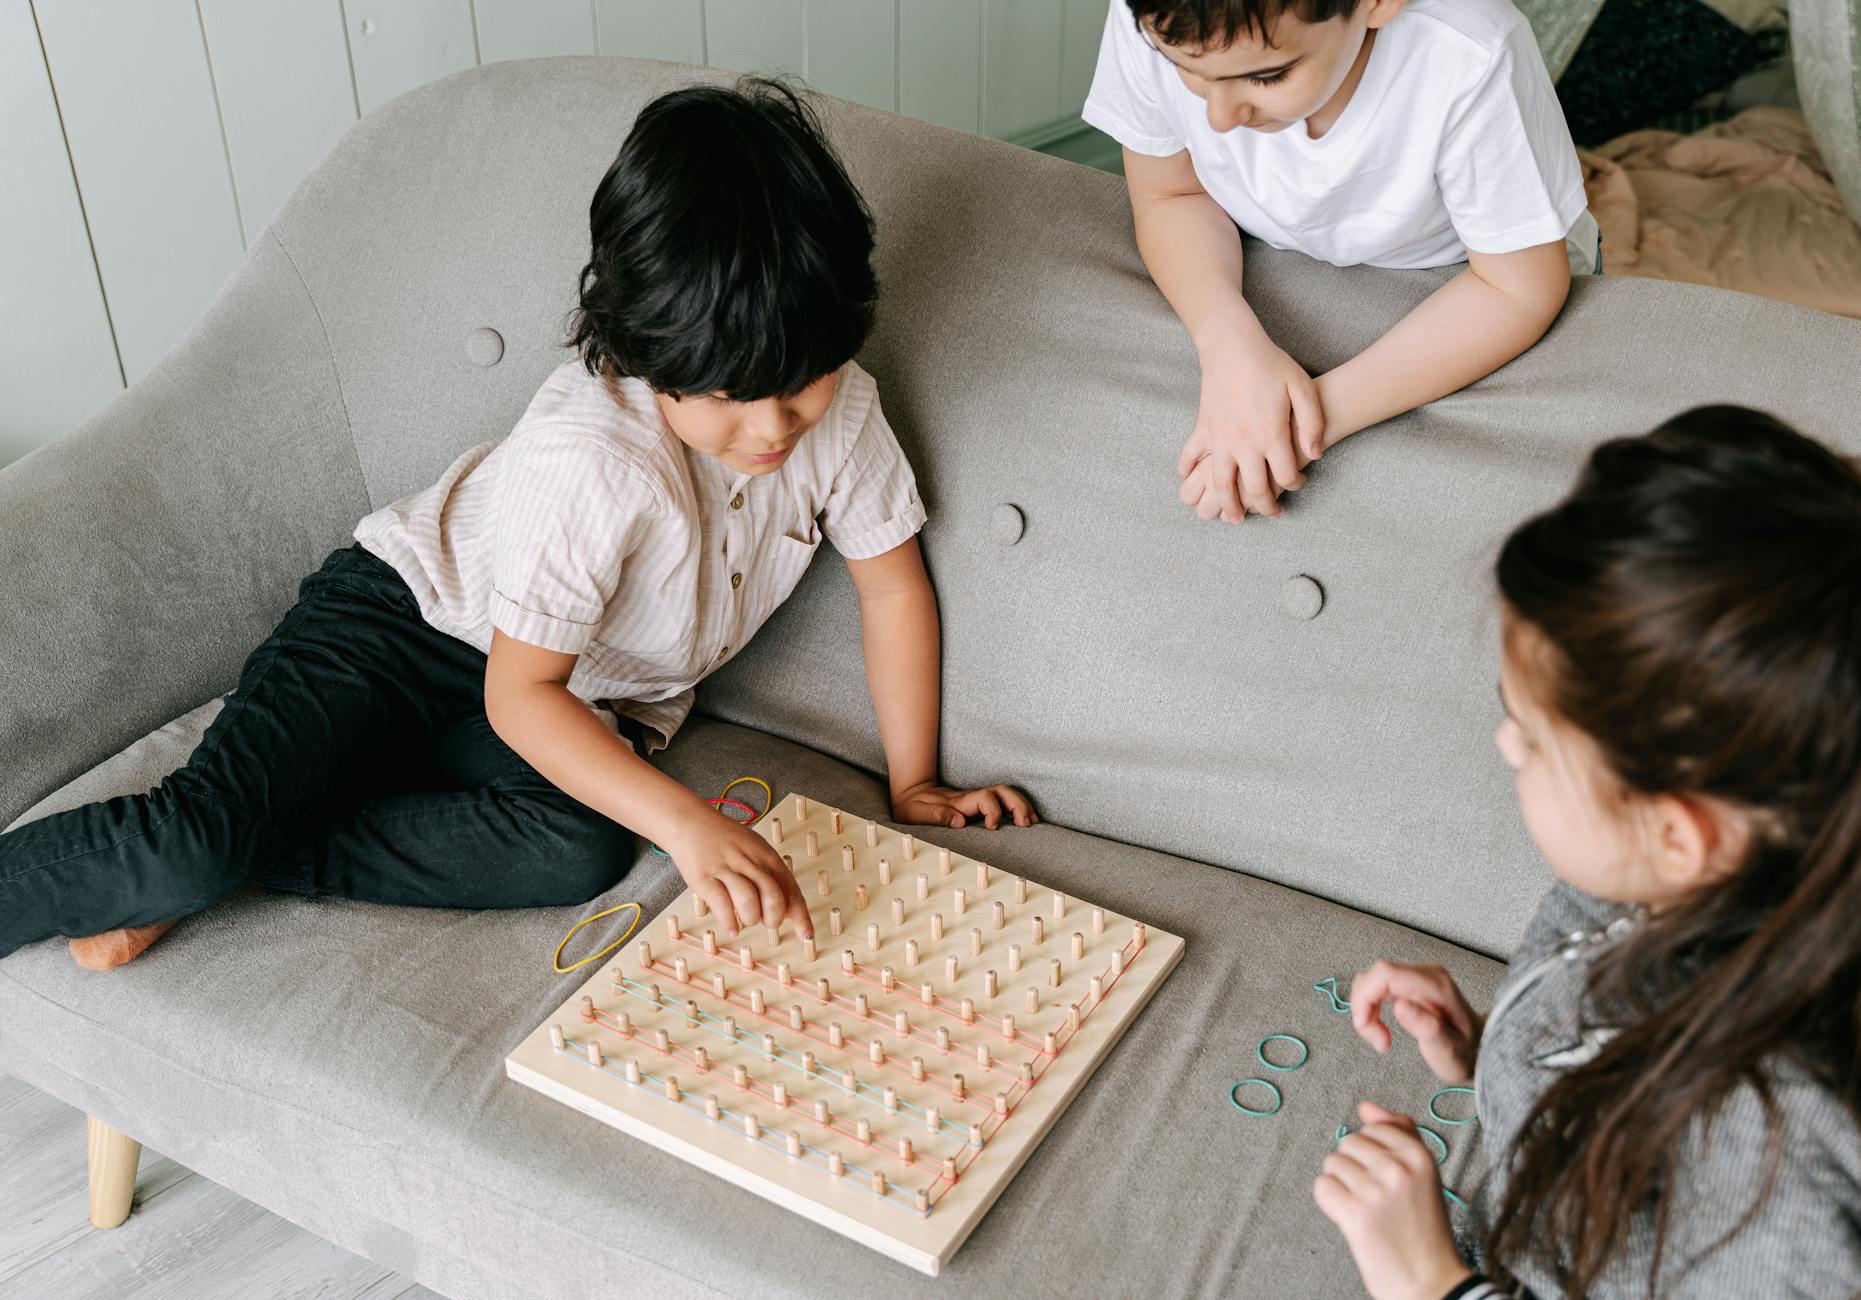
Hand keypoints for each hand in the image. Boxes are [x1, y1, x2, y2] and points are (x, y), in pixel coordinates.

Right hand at [662, 809, 812, 939]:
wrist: (691, 822)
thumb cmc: (726, 841)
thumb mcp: (756, 851)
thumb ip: (773, 878)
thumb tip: (790, 910)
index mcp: (766, 856)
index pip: (790, 890)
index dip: (800, 916)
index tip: (807, 935)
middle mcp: (749, 862)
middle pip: (773, 898)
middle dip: (773, 918)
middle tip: (766, 921)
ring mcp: (726, 869)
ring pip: (748, 902)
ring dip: (751, 919)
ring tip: (746, 920)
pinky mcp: (704, 878)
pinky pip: (721, 904)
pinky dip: (729, 922)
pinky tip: (731, 928)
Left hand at [892, 781, 1037, 830]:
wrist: (909, 791)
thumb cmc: (912, 806)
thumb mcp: (916, 813)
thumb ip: (936, 816)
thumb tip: (960, 822)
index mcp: (958, 802)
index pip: (983, 798)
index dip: (992, 810)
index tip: (993, 827)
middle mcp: (970, 799)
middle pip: (1002, 791)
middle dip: (1018, 804)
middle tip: (1027, 824)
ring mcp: (975, 800)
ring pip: (1005, 793)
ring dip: (1021, 805)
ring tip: (1033, 822)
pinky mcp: (978, 805)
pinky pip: (1003, 801)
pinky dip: (1018, 807)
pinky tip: (1026, 820)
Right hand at [1177, 331, 1324, 523]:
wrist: (1233, 346)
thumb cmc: (1271, 364)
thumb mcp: (1302, 388)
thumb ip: (1312, 423)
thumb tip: (1315, 455)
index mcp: (1271, 434)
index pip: (1285, 476)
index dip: (1294, 485)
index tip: (1298, 483)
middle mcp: (1244, 443)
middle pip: (1254, 490)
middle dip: (1265, 506)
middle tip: (1272, 513)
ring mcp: (1220, 439)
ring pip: (1221, 485)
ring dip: (1228, 506)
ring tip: (1235, 517)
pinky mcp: (1203, 430)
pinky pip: (1190, 457)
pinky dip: (1188, 472)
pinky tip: (1192, 479)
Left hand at [1314, 1102, 1471, 1299]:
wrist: (1430, 1283)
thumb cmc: (1424, 1228)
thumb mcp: (1423, 1174)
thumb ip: (1400, 1134)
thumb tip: (1365, 1106)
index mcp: (1419, 1154)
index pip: (1372, 1128)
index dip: (1373, 1155)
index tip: (1388, 1181)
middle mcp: (1398, 1167)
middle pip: (1348, 1143)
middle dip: (1355, 1169)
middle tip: (1377, 1200)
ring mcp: (1375, 1190)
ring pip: (1332, 1164)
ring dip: (1342, 1186)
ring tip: (1366, 1210)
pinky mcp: (1354, 1213)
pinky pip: (1322, 1187)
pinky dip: (1330, 1203)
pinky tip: (1351, 1219)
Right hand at [1348, 961, 1481, 1084]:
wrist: (1479, 1049)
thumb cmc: (1465, 1054)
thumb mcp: (1449, 1051)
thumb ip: (1428, 1028)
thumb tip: (1400, 1006)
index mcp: (1434, 986)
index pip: (1384, 973)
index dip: (1365, 996)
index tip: (1364, 1026)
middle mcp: (1425, 974)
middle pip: (1375, 975)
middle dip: (1364, 1007)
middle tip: (1378, 1040)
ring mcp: (1418, 977)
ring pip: (1373, 981)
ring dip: (1367, 1010)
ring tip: (1381, 1038)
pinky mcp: (1411, 983)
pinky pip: (1379, 987)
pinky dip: (1373, 1008)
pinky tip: (1382, 1027)